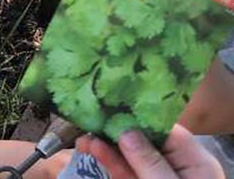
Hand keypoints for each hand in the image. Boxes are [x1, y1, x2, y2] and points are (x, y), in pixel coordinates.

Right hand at [76, 125, 223, 178]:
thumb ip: (149, 161)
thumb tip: (126, 131)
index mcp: (192, 160)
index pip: (162, 127)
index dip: (136, 116)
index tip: (109, 105)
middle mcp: (175, 166)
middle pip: (142, 140)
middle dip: (114, 130)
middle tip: (89, 119)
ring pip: (129, 157)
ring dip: (105, 146)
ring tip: (84, 137)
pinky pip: (125, 173)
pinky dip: (109, 162)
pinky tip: (93, 150)